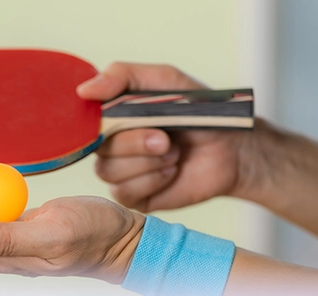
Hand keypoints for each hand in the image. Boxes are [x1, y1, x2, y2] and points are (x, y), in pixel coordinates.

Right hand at [77, 63, 258, 211]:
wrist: (233, 149)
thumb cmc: (200, 112)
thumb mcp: (165, 81)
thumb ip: (122, 77)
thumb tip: (83, 90)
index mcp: (112, 115)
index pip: (83, 118)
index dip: (95, 120)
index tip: (116, 116)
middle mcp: (111, 144)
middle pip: (97, 147)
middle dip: (134, 142)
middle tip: (165, 138)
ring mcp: (121, 172)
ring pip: (108, 171)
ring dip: (147, 162)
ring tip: (174, 153)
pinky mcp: (134, 196)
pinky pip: (125, 192)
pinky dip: (153, 180)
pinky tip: (172, 171)